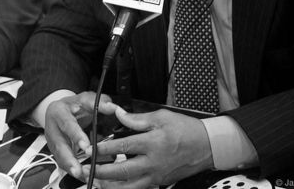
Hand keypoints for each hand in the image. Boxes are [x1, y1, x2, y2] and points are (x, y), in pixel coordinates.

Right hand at [44, 92, 116, 179]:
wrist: (60, 111)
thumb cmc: (73, 106)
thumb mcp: (86, 99)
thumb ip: (99, 102)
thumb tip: (112, 107)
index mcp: (58, 112)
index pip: (67, 124)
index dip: (76, 136)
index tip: (86, 146)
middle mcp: (52, 129)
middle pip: (59, 146)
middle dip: (69, 160)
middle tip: (79, 170)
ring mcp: (53, 142)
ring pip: (60, 158)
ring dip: (71, 169)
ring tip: (83, 177)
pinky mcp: (56, 153)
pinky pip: (63, 164)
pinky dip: (73, 172)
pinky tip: (84, 178)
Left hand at [82, 107, 212, 187]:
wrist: (207, 147)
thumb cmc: (186, 129)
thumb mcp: (162, 117)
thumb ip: (137, 118)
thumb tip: (118, 113)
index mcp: (153, 143)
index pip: (123, 147)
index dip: (105, 148)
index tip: (92, 147)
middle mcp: (153, 162)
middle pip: (122, 171)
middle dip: (101, 171)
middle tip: (86, 168)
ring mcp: (156, 175)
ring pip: (128, 186)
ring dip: (109, 185)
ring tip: (94, 181)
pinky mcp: (159, 182)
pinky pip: (138, 188)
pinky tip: (111, 186)